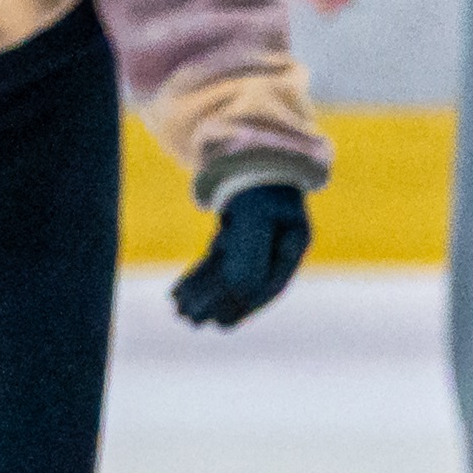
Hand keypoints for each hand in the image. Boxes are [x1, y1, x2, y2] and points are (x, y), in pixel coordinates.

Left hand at [173, 181, 309, 329]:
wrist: (249, 148)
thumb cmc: (258, 182)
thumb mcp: (255, 218)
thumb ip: (250, 255)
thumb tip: (238, 293)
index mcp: (294, 242)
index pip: (271, 285)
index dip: (245, 306)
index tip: (221, 323)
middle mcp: (278, 244)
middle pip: (246, 283)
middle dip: (217, 303)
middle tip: (190, 320)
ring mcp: (257, 239)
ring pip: (227, 274)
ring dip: (203, 294)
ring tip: (179, 311)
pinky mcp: (235, 234)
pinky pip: (216, 261)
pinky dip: (198, 277)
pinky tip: (178, 293)